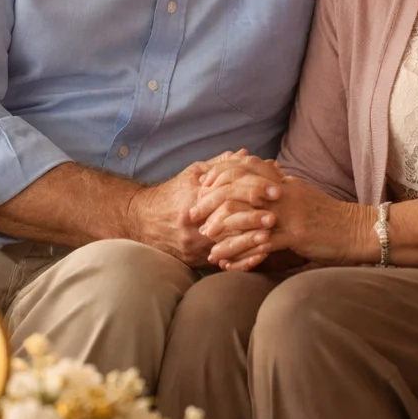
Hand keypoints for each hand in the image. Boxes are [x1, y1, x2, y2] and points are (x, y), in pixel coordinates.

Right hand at [124, 151, 280, 267]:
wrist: (140, 221)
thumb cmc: (171, 193)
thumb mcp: (192, 173)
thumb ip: (220, 165)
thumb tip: (248, 156)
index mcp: (195, 196)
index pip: (229, 191)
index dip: (254, 190)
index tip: (276, 189)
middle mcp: (193, 221)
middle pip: (229, 221)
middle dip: (254, 220)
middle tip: (277, 218)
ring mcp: (192, 243)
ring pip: (226, 245)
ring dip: (250, 243)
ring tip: (271, 240)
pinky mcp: (193, 259)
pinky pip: (221, 262)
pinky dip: (241, 260)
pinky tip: (258, 257)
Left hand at [207, 177, 372, 271]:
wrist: (357, 229)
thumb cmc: (330, 216)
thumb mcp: (303, 194)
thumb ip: (281, 186)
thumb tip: (264, 176)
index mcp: (282, 182)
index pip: (243, 168)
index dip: (219, 174)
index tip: (203, 186)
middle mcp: (281, 193)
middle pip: (236, 191)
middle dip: (209, 205)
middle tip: (192, 218)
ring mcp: (287, 214)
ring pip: (244, 219)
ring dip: (222, 235)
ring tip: (208, 249)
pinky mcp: (294, 235)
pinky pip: (261, 245)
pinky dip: (241, 256)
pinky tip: (229, 266)